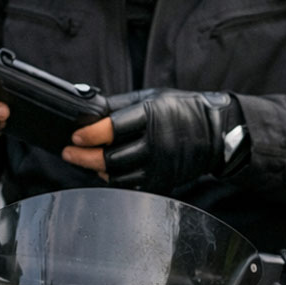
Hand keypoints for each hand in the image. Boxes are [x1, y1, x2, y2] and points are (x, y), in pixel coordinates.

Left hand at [65, 90, 243, 192]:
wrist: (216, 132)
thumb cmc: (180, 110)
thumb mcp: (151, 97)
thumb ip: (120, 106)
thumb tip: (90, 111)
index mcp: (151, 116)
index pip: (113, 128)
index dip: (90, 134)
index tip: (75, 136)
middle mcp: (155, 144)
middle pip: (112, 157)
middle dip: (85, 156)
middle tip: (69, 152)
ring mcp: (160, 166)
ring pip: (119, 176)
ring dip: (97, 170)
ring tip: (85, 160)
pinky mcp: (163, 181)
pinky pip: (132, 187)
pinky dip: (115, 180)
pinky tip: (106, 172)